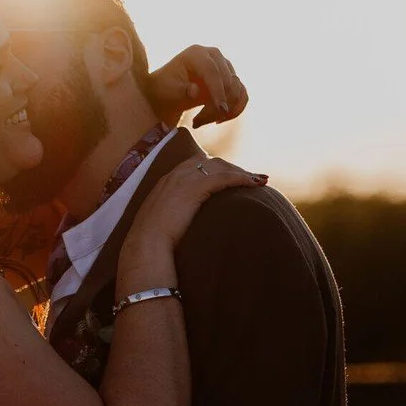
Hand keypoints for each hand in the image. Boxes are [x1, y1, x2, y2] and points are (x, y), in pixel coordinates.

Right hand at [120, 155, 266, 283]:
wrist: (146, 243)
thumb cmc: (153, 239)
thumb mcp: (161, 220)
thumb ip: (172, 213)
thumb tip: (183, 223)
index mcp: (168, 180)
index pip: (197, 164)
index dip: (217, 169)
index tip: (231, 177)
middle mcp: (176, 174)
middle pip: (212, 162)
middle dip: (233, 168)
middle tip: (252, 177)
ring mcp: (185, 179)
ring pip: (221, 167)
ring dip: (242, 172)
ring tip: (260, 180)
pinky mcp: (195, 188)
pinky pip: (224, 177)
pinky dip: (242, 178)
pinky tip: (254, 184)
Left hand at [147, 45, 248, 128]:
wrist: (169, 93)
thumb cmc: (165, 89)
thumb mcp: (168, 91)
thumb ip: (181, 91)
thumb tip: (195, 91)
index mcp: (196, 53)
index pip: (213, 71)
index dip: (218, 91)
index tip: (220, 110)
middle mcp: (214, 55)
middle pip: (227, 82)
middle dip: (218, 105)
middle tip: (198, 122)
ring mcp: (225, 66)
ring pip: (236, 90)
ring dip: (224, 110)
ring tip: (202, 121)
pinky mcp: (232, 79)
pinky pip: (242, 95)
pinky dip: (235, 109)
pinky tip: (219, 120)